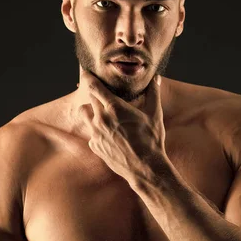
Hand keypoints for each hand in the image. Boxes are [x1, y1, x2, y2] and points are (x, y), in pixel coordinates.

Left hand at [77, 66, 166, 183]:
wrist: (145, 168)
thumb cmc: (151, 140)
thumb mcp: (155, 114)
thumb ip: (153, 93)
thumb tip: (156, 78)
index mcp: (114, 108)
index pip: (94, 86)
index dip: (88, 77)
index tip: (86, 73)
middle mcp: (101, 119)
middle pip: (88, 98)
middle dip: (94, 95)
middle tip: (101, 94)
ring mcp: (95, 133)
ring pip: (84, 114)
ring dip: (91, 111)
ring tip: (102, 114)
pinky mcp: (94, 146)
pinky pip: (91, 132)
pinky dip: (97, 130)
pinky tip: (109, 134)